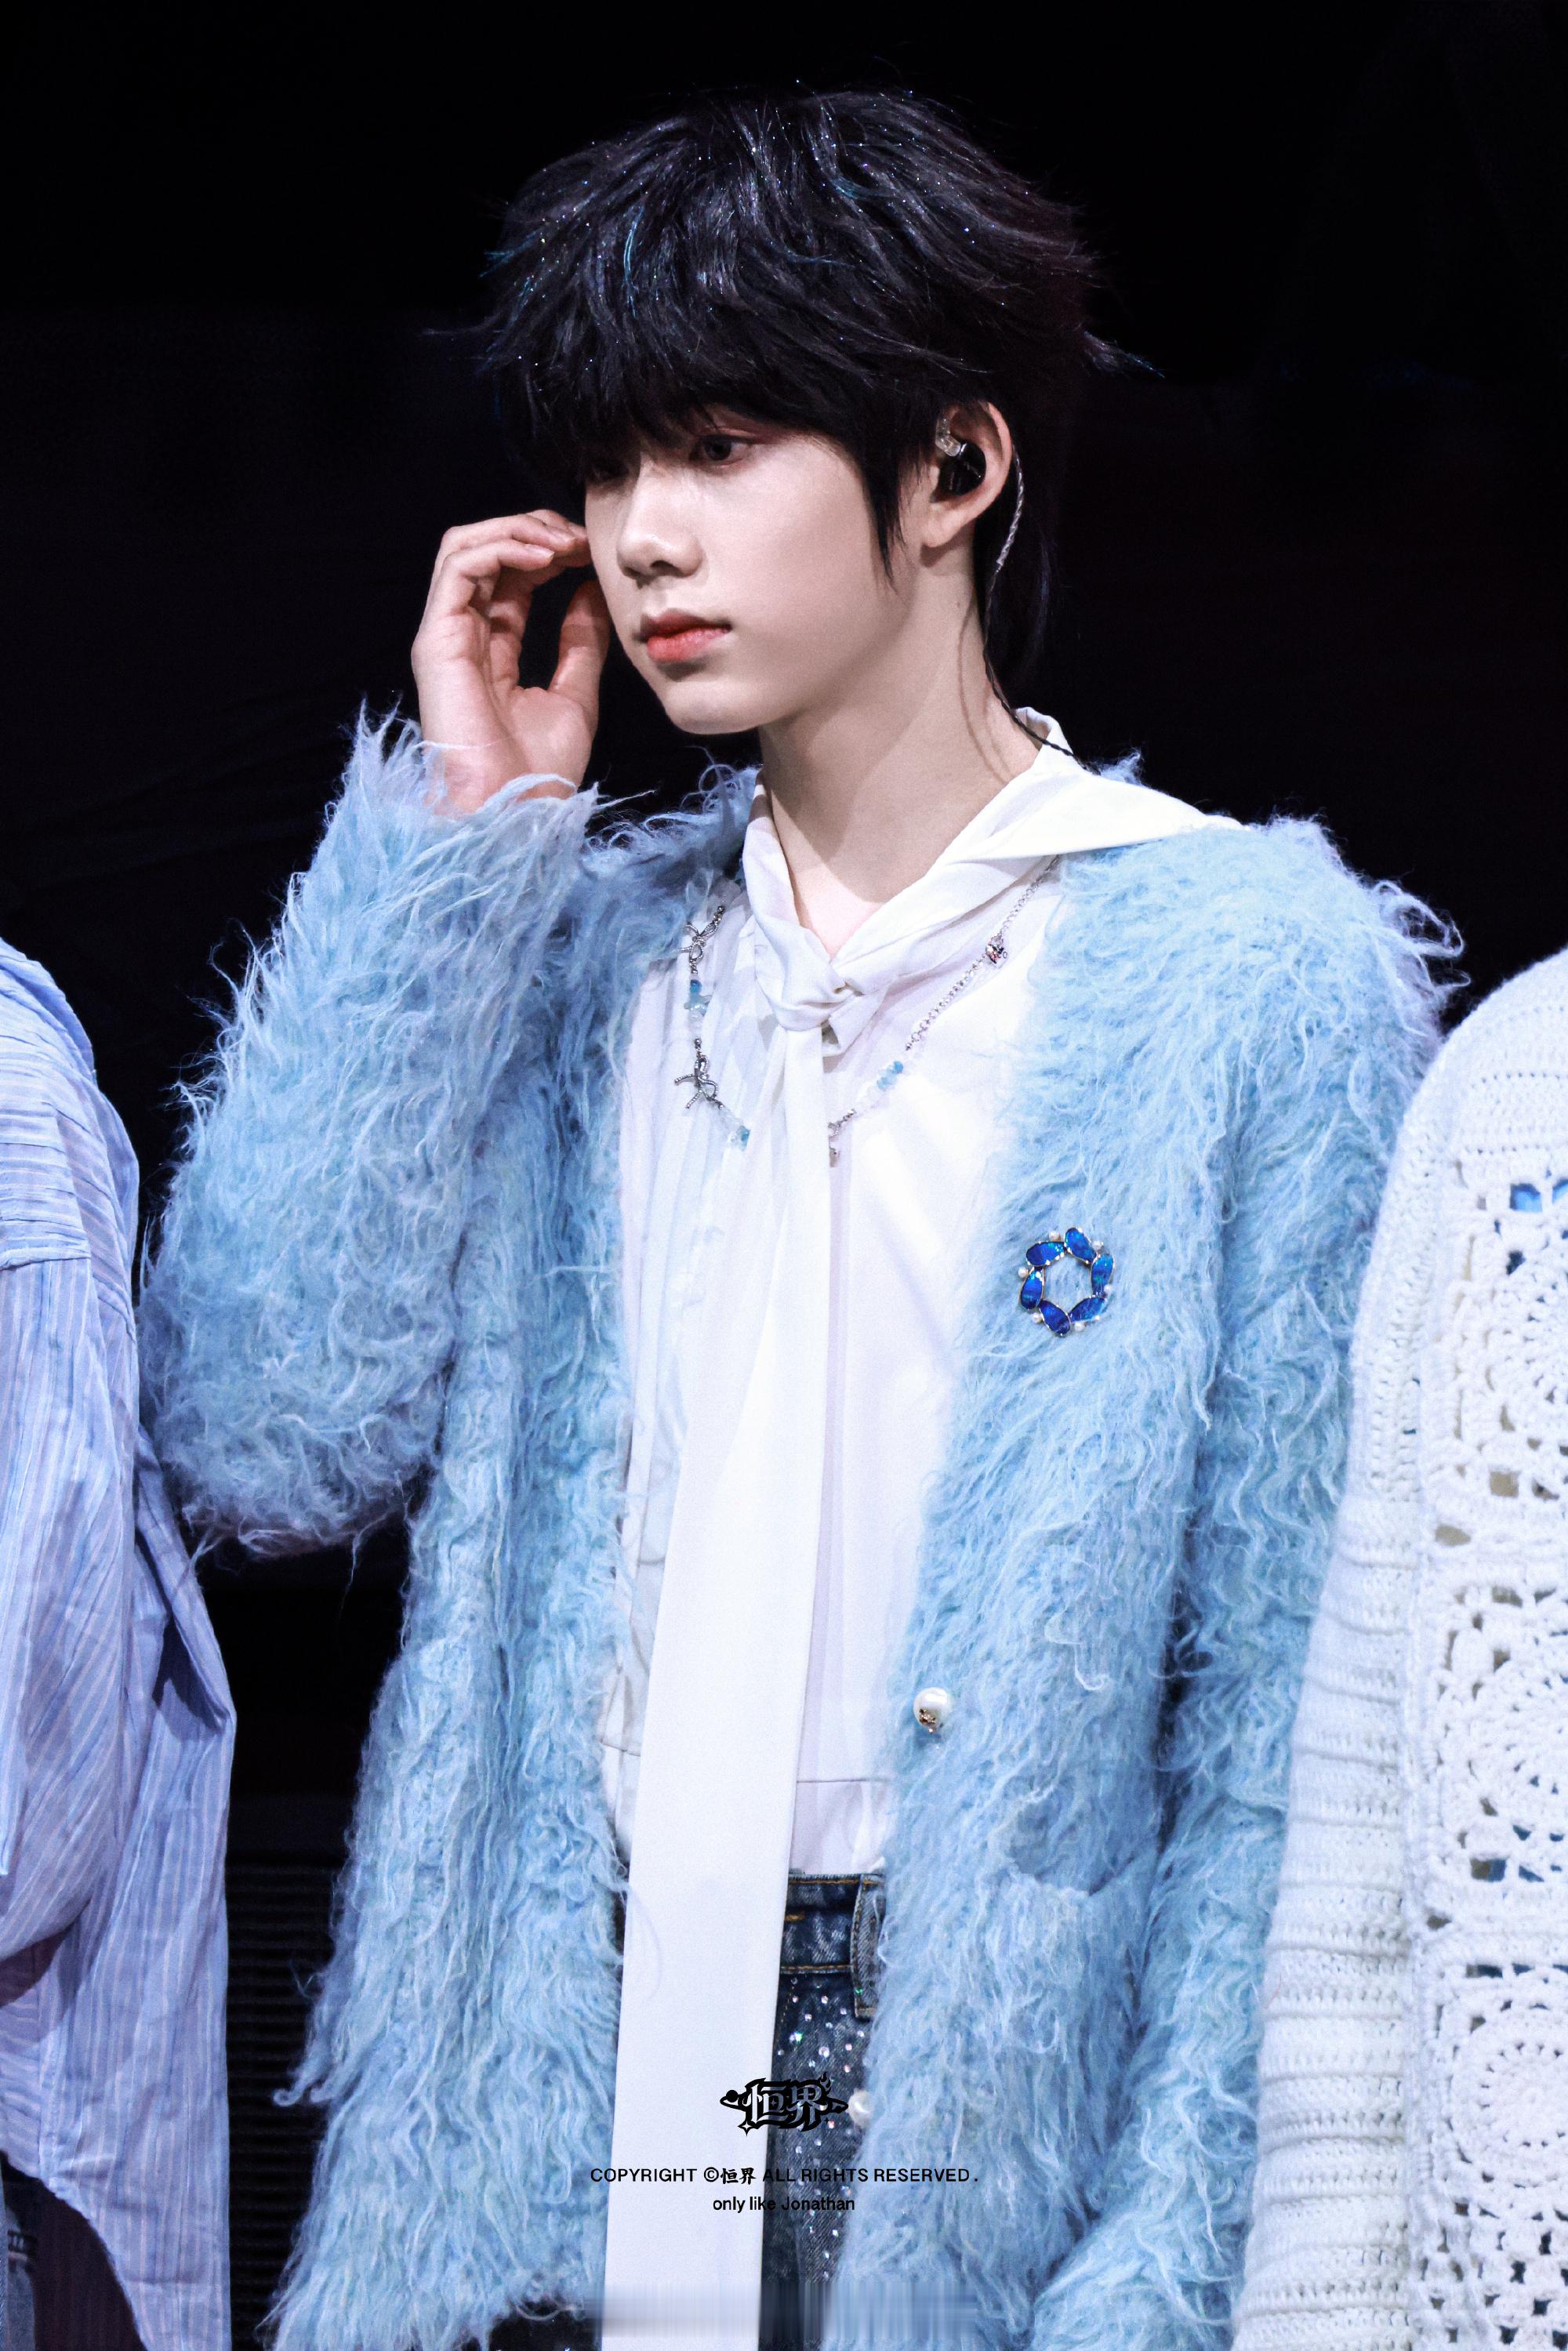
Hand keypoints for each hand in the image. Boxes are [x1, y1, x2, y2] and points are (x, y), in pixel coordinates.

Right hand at [410, 512, 611, 813]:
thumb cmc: (539, 772)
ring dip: (517, 530)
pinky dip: (501, 547)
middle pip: (484, 552)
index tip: (590, 552)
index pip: (510, 577)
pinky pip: (458, 567)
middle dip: (533, 531)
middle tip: (580, 537)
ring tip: (562, 541)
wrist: (515, 814)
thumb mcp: (575, 694)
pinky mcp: (437, 641)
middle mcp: (463, 637)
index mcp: (491, 651)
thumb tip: (591, 590)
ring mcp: (446, 637)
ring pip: (464, 548)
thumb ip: (579, 642)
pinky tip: (544, 557)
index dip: (548, 552)